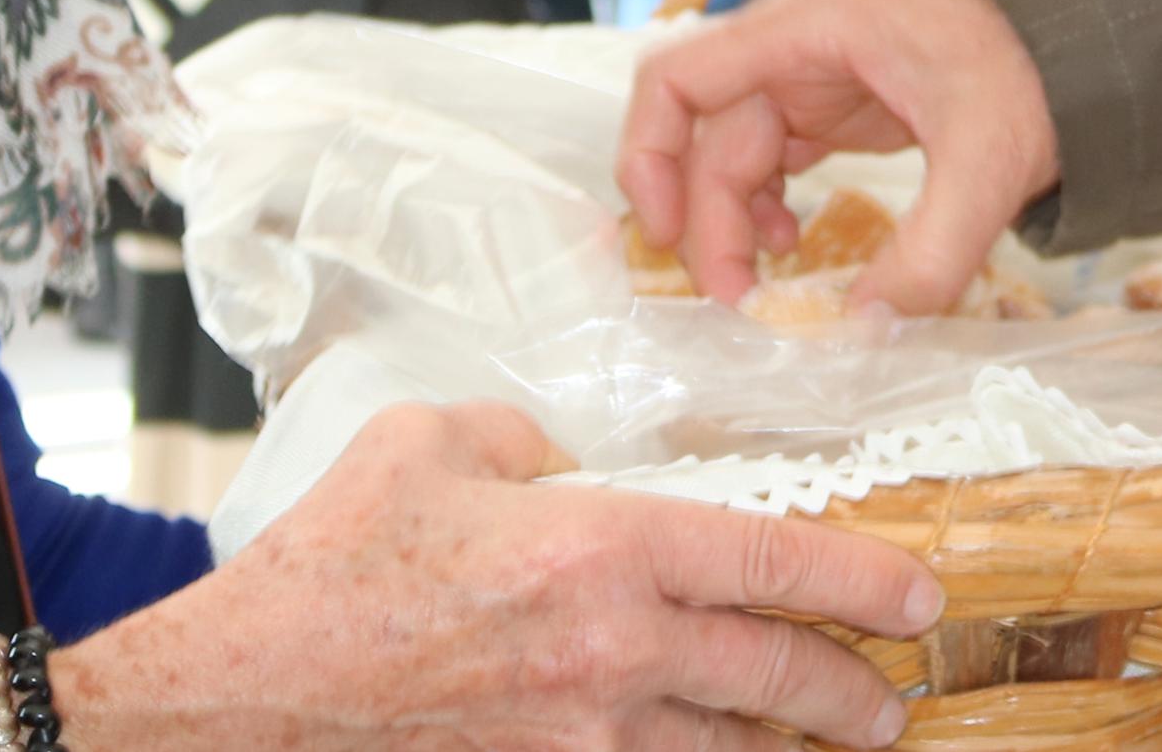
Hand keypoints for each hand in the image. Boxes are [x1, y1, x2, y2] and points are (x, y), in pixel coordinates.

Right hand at [57, 398, 941, 751]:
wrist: (245, 693)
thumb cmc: (332, 563)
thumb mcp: (432, 444)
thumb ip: (523, 440)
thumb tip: (561, 464)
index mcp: (600, 549)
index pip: (768, 562)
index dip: (859, 581)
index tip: (917, 595)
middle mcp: (610, 652)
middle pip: (771, 677)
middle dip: (847, 693)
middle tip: (891, 698)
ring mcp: (577, 736)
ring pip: (722, 751)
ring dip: (783, 749)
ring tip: (826, 744)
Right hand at [618, 0, 1058, 316]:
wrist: (1082, 37)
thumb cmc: (1030, 72)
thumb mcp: (988, 162)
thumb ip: (930, 254)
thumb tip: (862, 332)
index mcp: (809, 31)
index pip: (678, 76)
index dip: (648, 153)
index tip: (665, 233)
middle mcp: (795, 45)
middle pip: (705, 134)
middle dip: (707, 220)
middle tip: (736, 303)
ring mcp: (813, 72)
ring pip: (734, 151)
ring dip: (733, 221)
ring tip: (761, 288)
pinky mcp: (837, 102)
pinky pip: (772, 155)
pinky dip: (766, 204)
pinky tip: (790, 246)